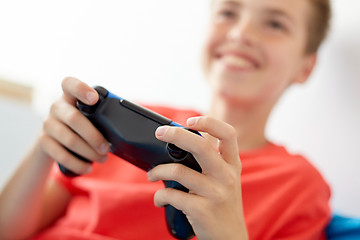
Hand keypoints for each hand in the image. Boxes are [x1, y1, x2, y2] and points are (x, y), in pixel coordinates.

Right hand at [38, 77, 109, 173]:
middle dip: (94, 136)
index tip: (94, 99)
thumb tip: (124, 127)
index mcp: (69, 96)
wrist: (53, 139)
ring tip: (103, 158)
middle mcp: (56, 107)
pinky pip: (62, 155)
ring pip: (70, 140)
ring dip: (89, 152)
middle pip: (74, 118)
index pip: (70, 84)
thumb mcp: (88, 114)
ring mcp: (48, 124)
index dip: (81, 89)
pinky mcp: (44, 142)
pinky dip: (78, 164)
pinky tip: (88, 167)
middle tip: (107, 148)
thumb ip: (100, 114)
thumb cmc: (80, 124)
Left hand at [148, 116, 247, 239]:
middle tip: (159, 133)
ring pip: (178, 171)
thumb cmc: (222, 205)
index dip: (209, 122)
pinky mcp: (202, 210)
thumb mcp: (224, 180)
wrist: (230, 239)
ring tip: (151, 175)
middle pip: (201, 145)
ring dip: (158, 171)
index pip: (228, 134)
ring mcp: (216, 193)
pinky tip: (159, 199)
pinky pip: (172, 195)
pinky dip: (159, 196)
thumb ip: (210, 161)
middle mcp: (227, 176)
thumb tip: (180, 142)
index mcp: (232, 165)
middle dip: (175, 135)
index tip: (189, 121)